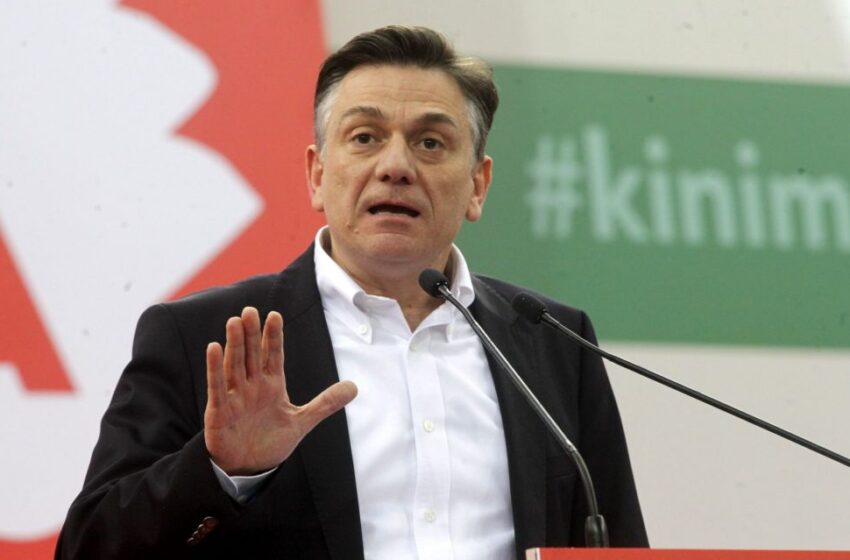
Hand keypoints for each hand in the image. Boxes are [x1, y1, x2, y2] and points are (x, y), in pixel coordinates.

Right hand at [203, 307, 356, 474]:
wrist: (247, 469)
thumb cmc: (270, 441)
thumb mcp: (302, 421)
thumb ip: (325, 403)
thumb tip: (354, 387)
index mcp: (272, 385)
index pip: (273, 355)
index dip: (273, 336)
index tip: (274, 315)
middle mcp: (252, 386)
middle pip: (252, 354)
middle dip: (252, 333)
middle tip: (250, 310)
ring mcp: (235, 397)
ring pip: (234, 365)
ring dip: (234, 344)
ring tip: (234, 322)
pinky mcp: (219, 411)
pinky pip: (217, 387)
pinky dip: (214, 369)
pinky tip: (213, 347)